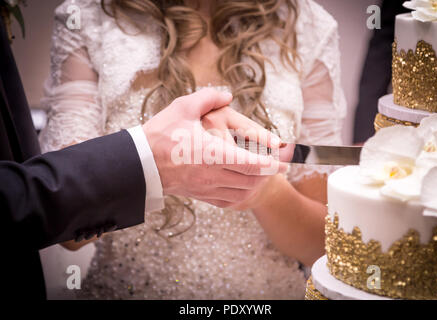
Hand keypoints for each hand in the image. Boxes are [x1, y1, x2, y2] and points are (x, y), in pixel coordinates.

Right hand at [142, 88, 285, 207]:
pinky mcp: (200, 195)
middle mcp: (212, 174)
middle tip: (279, 164)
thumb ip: (208, 98)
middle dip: (269, 173)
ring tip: (264, 173)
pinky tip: (244, 185)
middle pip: (251, 179)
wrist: (139, 164)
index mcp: (212, 153)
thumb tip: (227, 94)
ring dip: (257, 183)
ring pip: (242, 191)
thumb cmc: (160, 135)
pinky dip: (242, 194)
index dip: (272, 163)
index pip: (251, 163)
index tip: (285, 161)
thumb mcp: (182, 108)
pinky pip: (228, 200)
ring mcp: (206, 187)